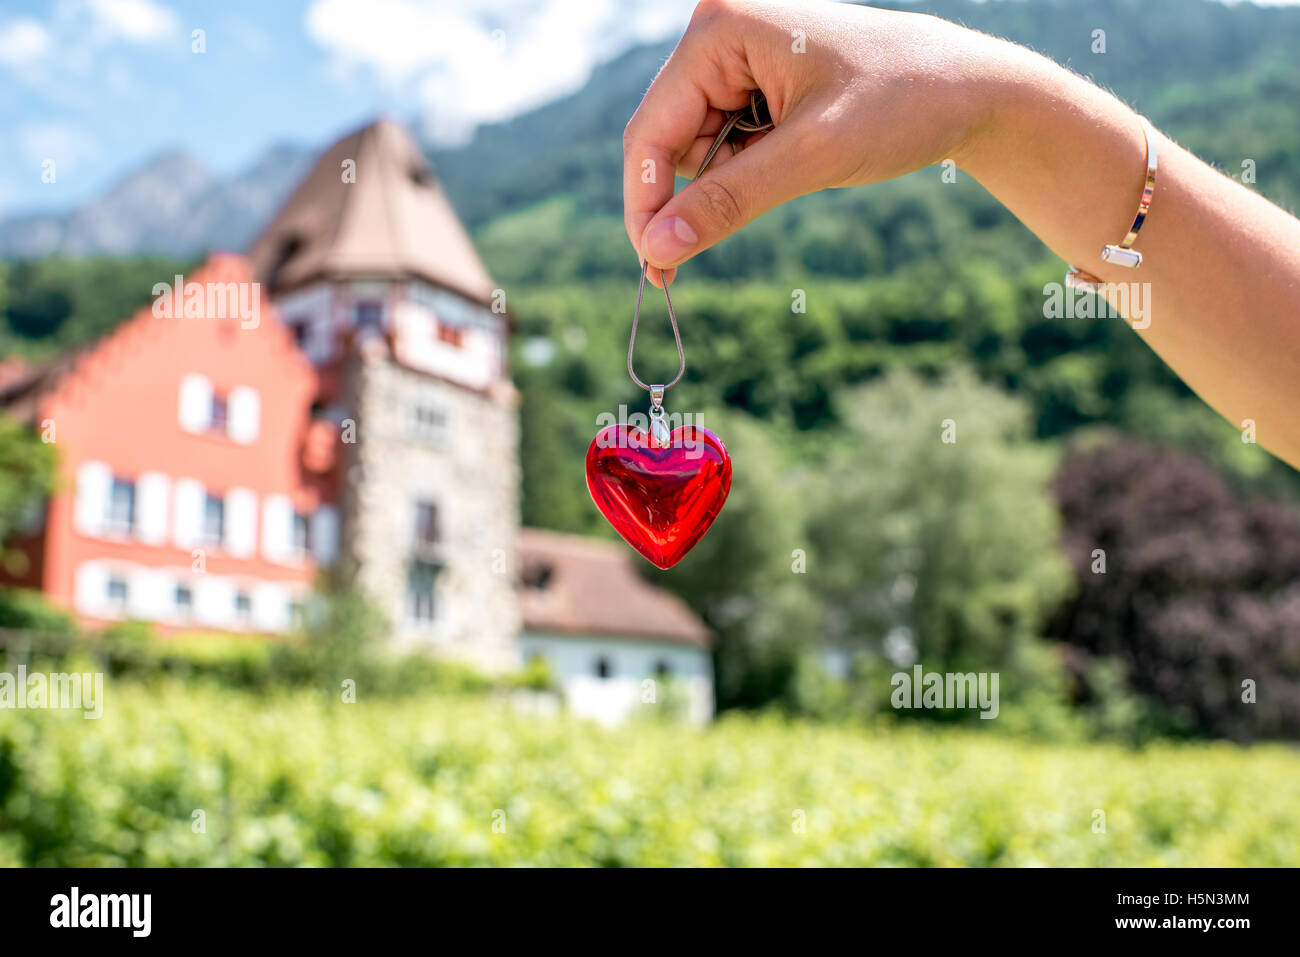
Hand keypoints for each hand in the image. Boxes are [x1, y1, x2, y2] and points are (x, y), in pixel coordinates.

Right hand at [622, 0, 1007, 285]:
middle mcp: (720, 31)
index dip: (646, 203)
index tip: (655, 266)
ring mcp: (737, 53)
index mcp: (721, 28)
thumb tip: (657, 249)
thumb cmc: (901, 104)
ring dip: (727, 180)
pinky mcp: (756, 77)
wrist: (969, 88)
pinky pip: (725, 140)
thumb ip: (729, 201)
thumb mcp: (811, 157)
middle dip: (692, 193)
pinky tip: (793, 158)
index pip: (652, 130)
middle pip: (667, 139)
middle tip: (710, 244)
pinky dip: (747, 168)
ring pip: (694, 146)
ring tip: (794, 167)